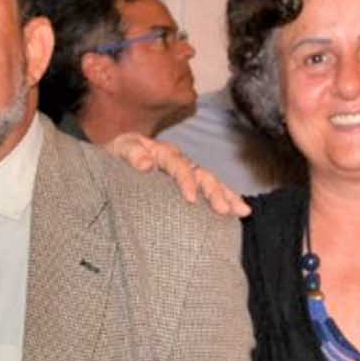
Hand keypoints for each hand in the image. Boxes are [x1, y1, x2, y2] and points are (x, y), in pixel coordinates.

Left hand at [101, 133, 250, 217]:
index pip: (178, 165)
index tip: (191, 198)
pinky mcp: (187, 183)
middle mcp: (180, 160)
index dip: (186, 180)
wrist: (117, 155)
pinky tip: (238, 211)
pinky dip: (224, 198)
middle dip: (214, 191)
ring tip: (242, 211)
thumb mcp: (120, 149)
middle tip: (223, 209)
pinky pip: (208, 189)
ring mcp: (185, 171)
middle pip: (201, 173)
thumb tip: (147, 164)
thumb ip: (132, 154)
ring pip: (210, 181)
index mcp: (163, 152)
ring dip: (226, 195)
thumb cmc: (117, 154)